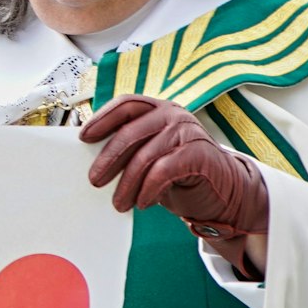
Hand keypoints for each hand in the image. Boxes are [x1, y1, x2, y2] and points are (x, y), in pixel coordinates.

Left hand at [79, 95, 269, 237]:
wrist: (223, 189)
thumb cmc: (180, 173)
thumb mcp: (151, 155)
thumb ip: (130, 150)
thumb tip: (92, 161)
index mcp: (158, 110)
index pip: (126, 104)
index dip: (102, 119)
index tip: (84, 137)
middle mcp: (172, 114)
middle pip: (130, 132)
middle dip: (109, 159)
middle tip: (95, 181)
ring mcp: (187, 131)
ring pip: (145, 155)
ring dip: (127, 183)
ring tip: (119, 203)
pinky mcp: (199, 153)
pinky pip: (164, 170)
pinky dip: (148, 189)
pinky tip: (142, 203)